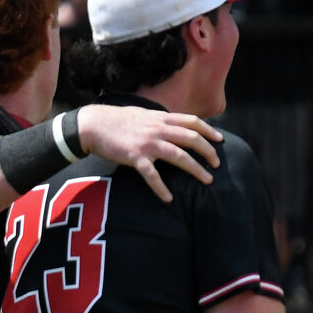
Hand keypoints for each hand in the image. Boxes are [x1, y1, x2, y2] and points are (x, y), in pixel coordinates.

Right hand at [75, 103, 224, 199]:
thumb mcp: (143, 114)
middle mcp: (158, 129)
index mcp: (161, 118)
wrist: (92, 124)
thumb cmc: (117, 120)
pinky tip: (168, 198)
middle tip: (217, 164)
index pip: (192, 122)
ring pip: (179, 156)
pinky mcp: (135, 157)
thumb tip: (174, 125)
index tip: (220, 140)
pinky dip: (161, 188)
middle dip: (208, 152)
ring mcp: (148, 143)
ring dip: (196, 169)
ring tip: (208, 180)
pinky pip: (152, 175)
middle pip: (191, 139)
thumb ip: (160, 120)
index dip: (209, 130)